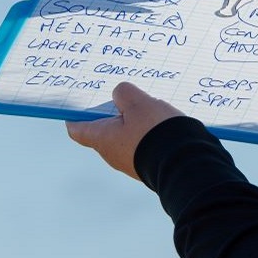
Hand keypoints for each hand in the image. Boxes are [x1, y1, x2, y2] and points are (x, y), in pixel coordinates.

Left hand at [66, 82, 182, 179]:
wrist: (183, 163)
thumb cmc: (154, 132)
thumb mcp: (137, 102)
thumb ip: (123, 93)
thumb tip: (120, 95)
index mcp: (102, 139)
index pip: (77, 129)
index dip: (75, 115)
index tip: (77, 104)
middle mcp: (112, 154)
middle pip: (104, 130)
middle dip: (112, 112)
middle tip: (125, 96)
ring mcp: (131, 162)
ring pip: (126, 136)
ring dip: (134, 121)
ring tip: (150, 106)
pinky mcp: (148, 164)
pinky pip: (143, 144)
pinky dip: (148, 132)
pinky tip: (162, 122)